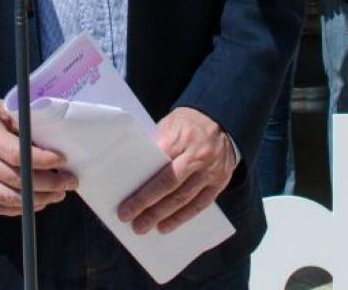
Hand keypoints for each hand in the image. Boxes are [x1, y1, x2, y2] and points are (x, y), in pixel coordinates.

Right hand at [0, 97, 76, 216]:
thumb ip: (19, 120)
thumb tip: (47, 135)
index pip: (17, 154)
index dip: (42, 160)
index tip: (62, 160)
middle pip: (16, 179)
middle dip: (48, 184)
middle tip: (69, 181)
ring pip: (8, 198)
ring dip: (37, 200)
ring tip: (57, 195)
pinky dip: (18, 209)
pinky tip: (36, 203)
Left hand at [118, 108, 235, 233]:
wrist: (222, 120)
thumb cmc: (187, 123)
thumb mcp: (169, 125)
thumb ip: (155, 147)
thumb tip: (134, 175)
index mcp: (182, 139)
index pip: (158, 169)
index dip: (142, 192)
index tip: (125, 207)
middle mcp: (198, 156)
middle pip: (170, 187)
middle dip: (149, 208)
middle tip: (131, 222)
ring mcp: (211, 171)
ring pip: (185, 199)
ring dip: (163, 217)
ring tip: (145, 227)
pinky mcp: (220, 182)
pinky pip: (200, 204)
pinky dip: (183, 217)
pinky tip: (167, 226)